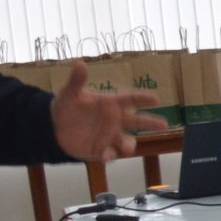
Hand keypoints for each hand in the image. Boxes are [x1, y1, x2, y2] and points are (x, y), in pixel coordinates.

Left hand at [49, 60, 166, 160]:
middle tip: (165, 125)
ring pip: (127, 141)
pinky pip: (111, 154)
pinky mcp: (102, 149)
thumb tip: (80, 64)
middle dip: (151, 123)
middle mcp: (115, 120)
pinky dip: (110, 156)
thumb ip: (76, 81)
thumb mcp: (69, 94)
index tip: (156, 99)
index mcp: (110, 103)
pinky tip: (105, 156)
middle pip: (138, 121)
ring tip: (127, 148)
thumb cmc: (65, 107)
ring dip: (129, 145)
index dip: (143, 98)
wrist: (55, 128)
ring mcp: (110, 136)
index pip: (130, 99)